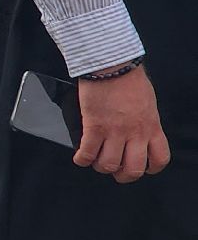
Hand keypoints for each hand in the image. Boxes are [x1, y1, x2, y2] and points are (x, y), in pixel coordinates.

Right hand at [76, 66, 170, 182]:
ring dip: (101, 167)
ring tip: (96, 162)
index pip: (159, 159)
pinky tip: (79, 157)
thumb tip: (137, 130)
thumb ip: (145, 120)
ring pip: (109, 164)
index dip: (150, 169)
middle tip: (116, 172)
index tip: (143, 168)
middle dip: (124, 175)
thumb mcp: (147, 103)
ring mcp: (114, 131)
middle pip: (133, 169)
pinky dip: (82, 159)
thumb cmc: (128, 78)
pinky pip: (87, 152)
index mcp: (152, 127)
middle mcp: (135, 133)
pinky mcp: (94, 126)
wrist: (112, 64)